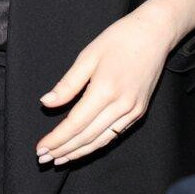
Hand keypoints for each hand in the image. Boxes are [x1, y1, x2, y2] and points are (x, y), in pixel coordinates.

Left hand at [37, 0, 194, 164]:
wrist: (154, 34)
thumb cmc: (119, 39)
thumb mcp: (88, 55)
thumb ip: (67, 84)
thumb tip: (46, 103)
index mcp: (105, 89)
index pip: (75, 124)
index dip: (56, 139)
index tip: (40, 149)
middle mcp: (121, 105)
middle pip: (87, 136)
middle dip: (64, 150)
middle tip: (43, 158)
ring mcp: (133, 111)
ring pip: (101, 140)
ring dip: (79, 152)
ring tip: (59, 159)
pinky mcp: (139, 111)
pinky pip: (115, 134)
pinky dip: (97, 144)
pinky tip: (84, 148)